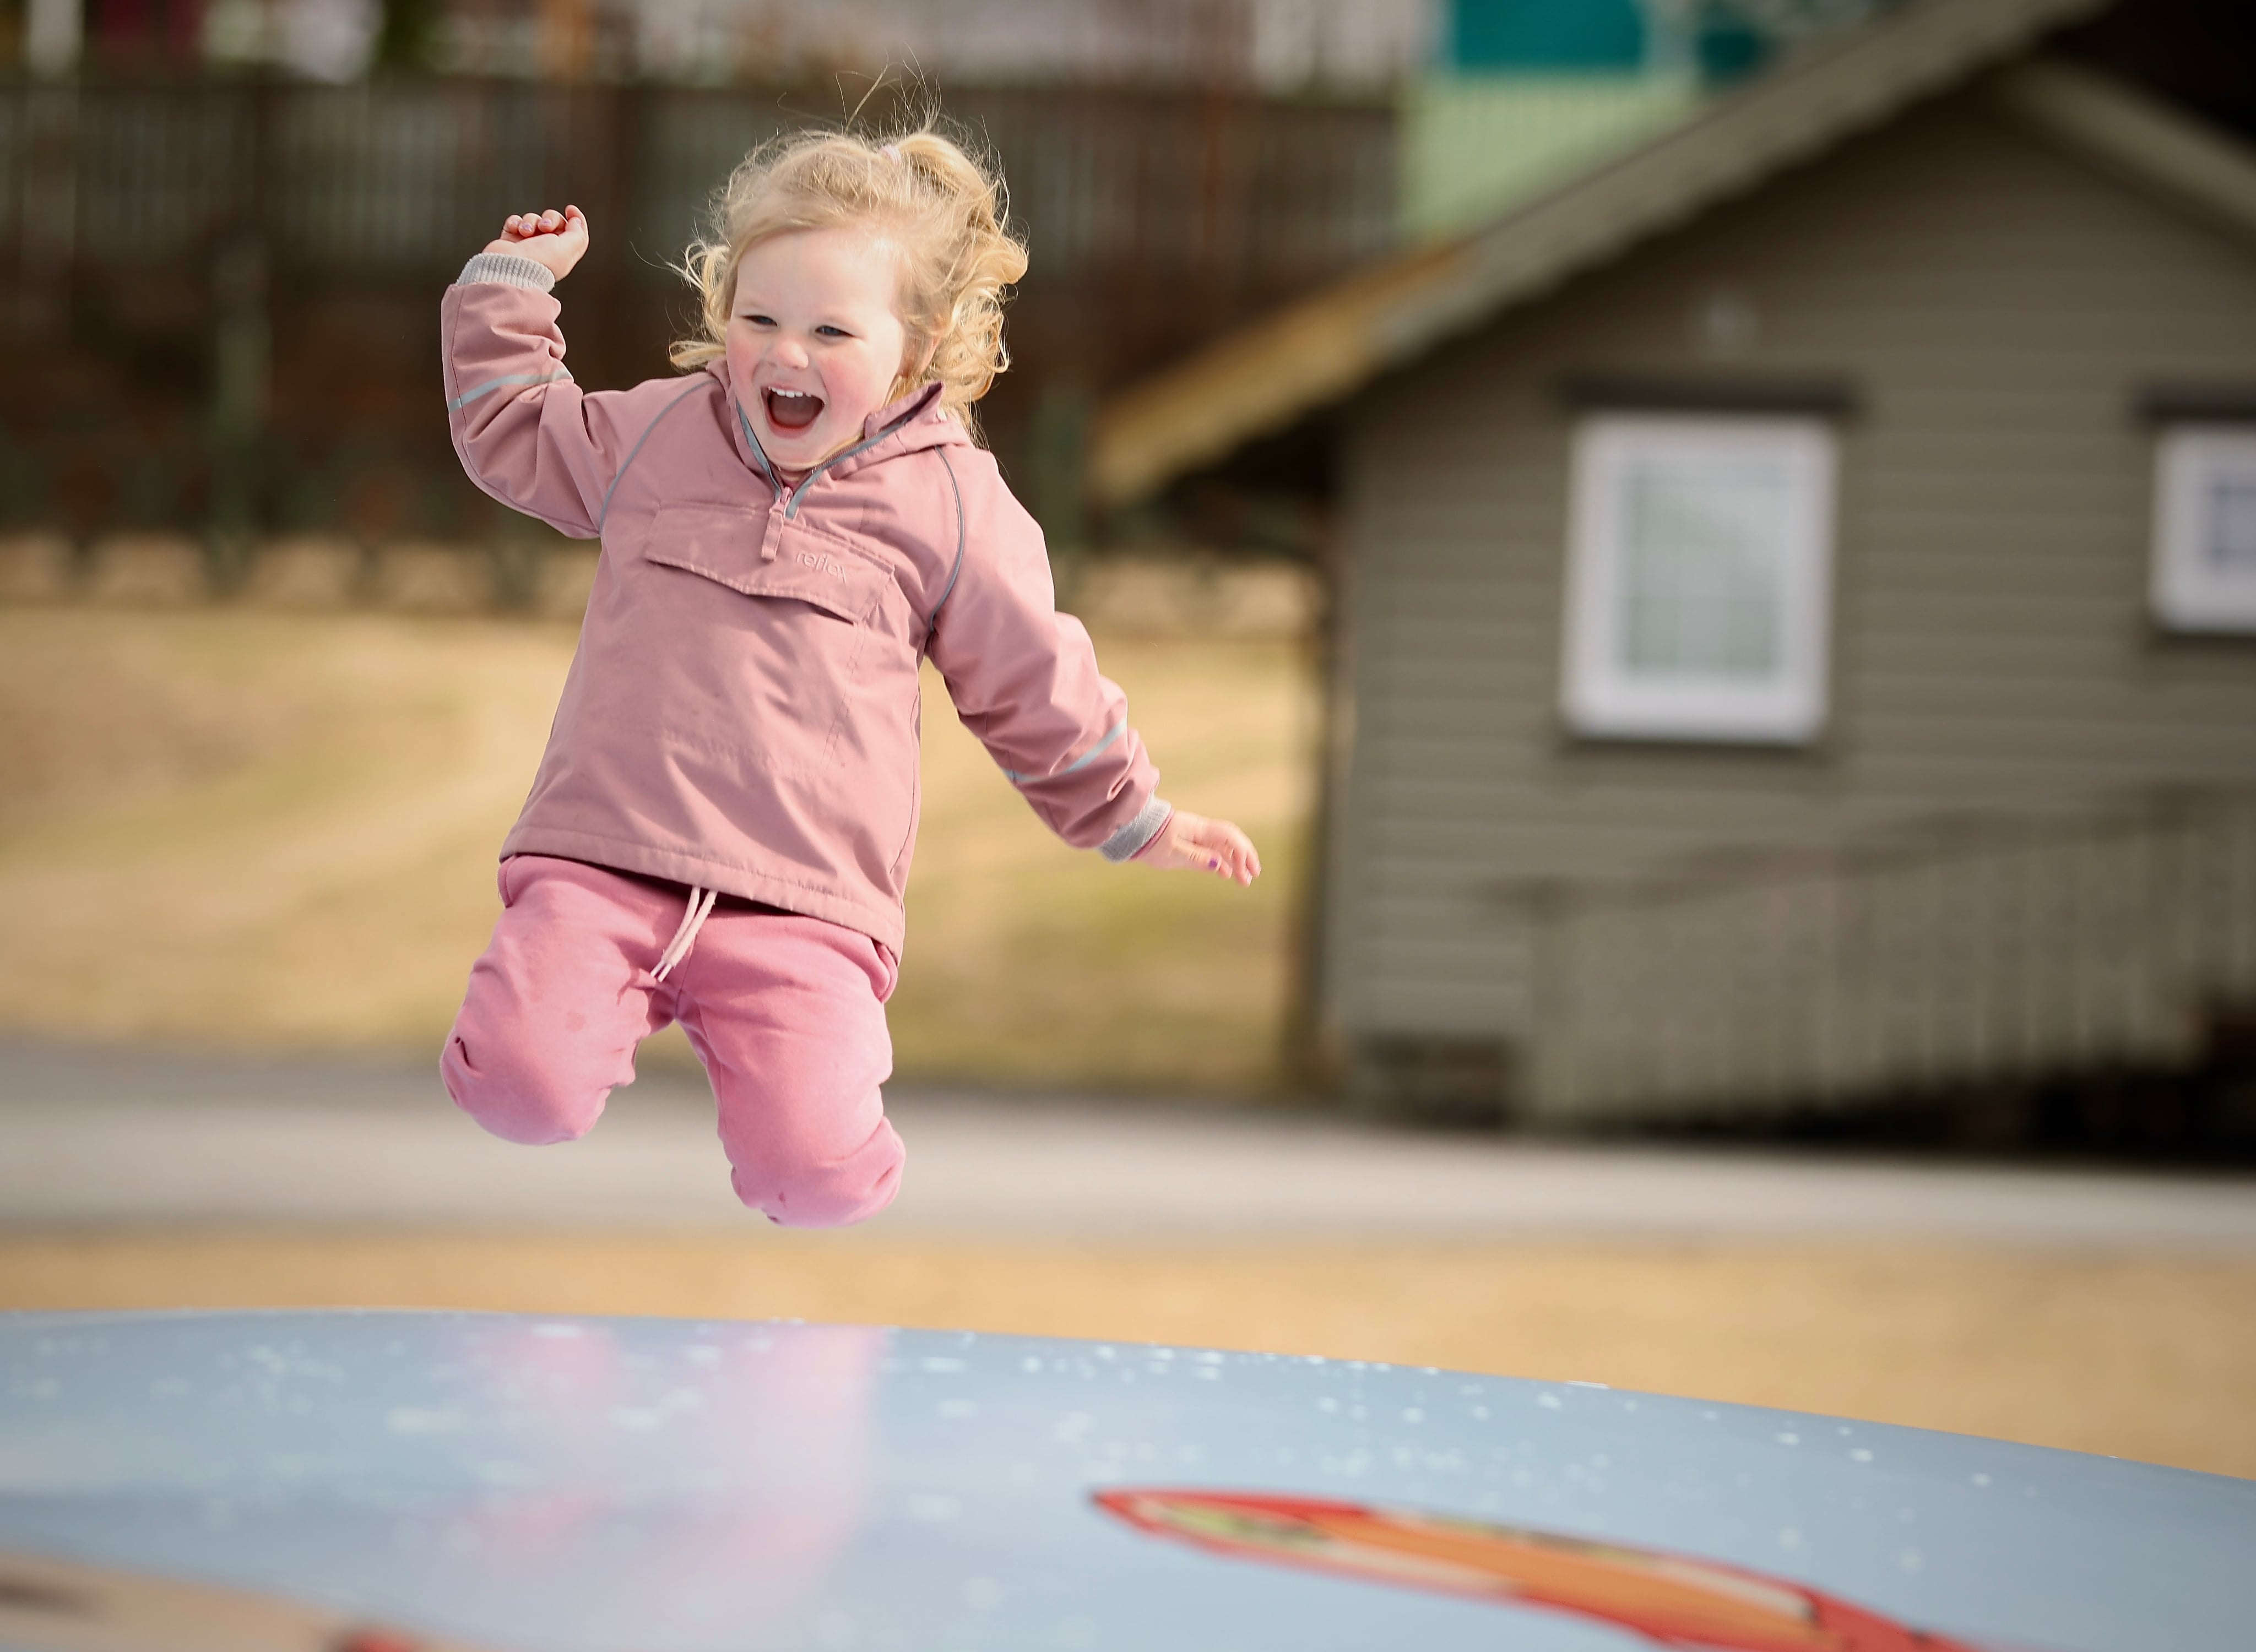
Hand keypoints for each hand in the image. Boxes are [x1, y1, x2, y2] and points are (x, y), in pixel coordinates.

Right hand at [483, 204, 589, 280]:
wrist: (509, 267)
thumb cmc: (538, 261)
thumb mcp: (566, 249)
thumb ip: (577, 234)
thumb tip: (577, 221)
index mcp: (563, 254)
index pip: (576, 234)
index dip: (576, 220)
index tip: (570, 209)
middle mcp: (547, 249)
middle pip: (554, 221)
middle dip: (550, 218)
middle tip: (545, 227)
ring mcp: (528, 243)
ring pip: (534, 219)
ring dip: (530, 221)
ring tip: (526, 231)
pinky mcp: (512, 239)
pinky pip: (516, 221)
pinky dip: (515, 222)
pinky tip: (515, 229)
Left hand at [1135, 808, 1259, 886]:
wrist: (1134, 830)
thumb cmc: (1151, 840)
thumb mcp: (1172, 852)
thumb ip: (1196, 858)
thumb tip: (1219, 864)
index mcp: (1199, 829)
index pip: (1229, 837)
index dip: (1242, 852)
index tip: (1247, 870)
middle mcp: (1202, 830)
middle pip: (1231, 840)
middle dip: (1244, 857)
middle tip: (1252, 876)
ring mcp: (1197, 835)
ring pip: (1223, 846)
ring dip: (1234, 861)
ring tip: (1243, 879)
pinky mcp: (1191, 842)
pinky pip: (1212, 850)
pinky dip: (1222, 861)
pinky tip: (1226, 873)